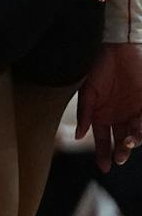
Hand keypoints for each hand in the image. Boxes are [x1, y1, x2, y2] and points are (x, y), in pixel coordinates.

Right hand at [77, 42, 141, 170]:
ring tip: (130, 141)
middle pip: (121, 140)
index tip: (104, 168)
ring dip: (134, 140)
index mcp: (101, 117)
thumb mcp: (86, 93)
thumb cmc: (96, 68)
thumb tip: (78, 137)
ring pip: (136, 132)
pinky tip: (138, 131)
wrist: (115, 47)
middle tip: (121, 157)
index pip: (102, 141)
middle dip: (121, 151)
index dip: (103, 155)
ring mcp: (133, 109)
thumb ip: (84, 114)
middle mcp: (118, 116)